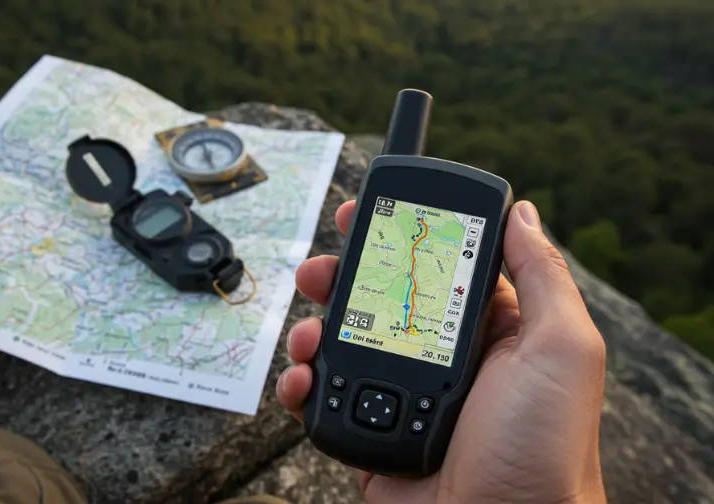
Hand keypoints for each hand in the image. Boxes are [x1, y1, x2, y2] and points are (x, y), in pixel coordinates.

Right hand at [277, 200, 607, 503]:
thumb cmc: (544, 450)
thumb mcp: (560, 350)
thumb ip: (543, 278)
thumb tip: (523, 214)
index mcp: (487, 330)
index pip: (436, 267)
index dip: (401, 237)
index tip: (370, 214)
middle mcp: (442, 356)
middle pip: (380, 299)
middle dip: (344, 276)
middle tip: (321, 268)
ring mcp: (402, 394)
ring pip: (345, 342)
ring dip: (315, 327)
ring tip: (307, 332)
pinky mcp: (370, 430)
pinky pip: (325, 395)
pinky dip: (303, 382)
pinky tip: (303, 378)